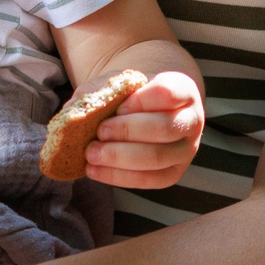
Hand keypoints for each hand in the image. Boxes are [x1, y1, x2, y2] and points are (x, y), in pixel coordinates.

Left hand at [84, 70, 203, 189]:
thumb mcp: (116, 84)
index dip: (140, 101)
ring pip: (157, 158)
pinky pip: (148, 180)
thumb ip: (97, 92)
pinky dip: (118, 177)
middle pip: (164, 128)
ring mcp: (187, 150)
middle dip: (127, 131)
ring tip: (92, 154)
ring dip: (120, 157)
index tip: (118, 106)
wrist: (146, 111)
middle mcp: (193, 120)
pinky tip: (94, 170)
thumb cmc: (129, 94)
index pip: (167, 93)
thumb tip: (71, 112)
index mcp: (184, 90)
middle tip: (100, 132)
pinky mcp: (173, 173)